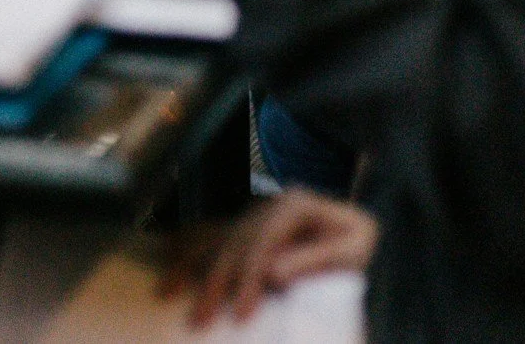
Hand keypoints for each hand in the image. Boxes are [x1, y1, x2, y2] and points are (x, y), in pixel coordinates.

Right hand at [162, 189, 378, 326]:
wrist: (357, 230)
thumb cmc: (358, 243)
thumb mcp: (354, 249)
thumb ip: (318, 259)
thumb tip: (273, 271)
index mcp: (296, 205)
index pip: (264, 244)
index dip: (250, 280)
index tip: (242, 314)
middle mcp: (269, 205)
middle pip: (234, 244)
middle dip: (215, 283)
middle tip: (200, 319)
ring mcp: (255, 213)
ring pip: (216, 238)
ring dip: (189, 266)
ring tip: (166, 292)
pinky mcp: (247, 225)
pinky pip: (212, 234)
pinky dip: (188, 247)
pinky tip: (167, 258)